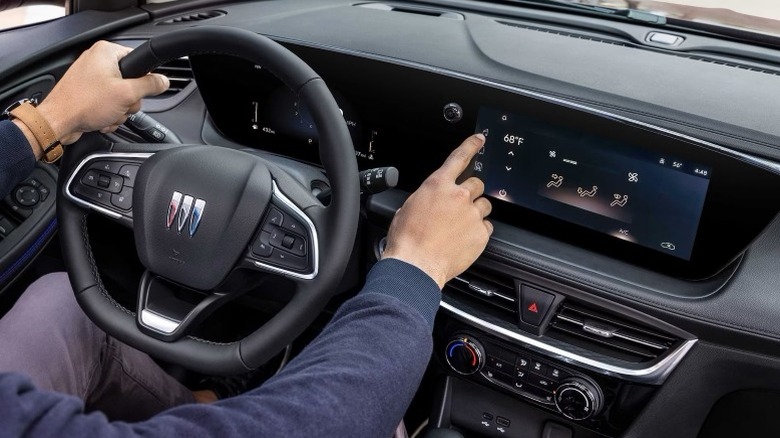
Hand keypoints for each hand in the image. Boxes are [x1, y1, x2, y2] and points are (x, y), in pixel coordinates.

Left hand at [36, 41, 169, 144]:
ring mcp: (91, 77)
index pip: (140, 60)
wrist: (58, 122)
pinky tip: (102, 118)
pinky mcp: (88, 92)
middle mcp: (97, 61)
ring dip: (120, 110)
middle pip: (132, 82)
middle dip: (129, 101)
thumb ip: (150, 86)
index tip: (140, 91)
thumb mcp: (126, 94)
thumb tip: (164, 81)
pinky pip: (109, 103)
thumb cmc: (83, 104)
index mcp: (106, 52)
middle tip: (120, 104)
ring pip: (122, 96)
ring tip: (109, 113)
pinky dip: (109, 114)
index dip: (144, 79)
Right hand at [382, 134, 492, 288]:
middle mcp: (458, 196)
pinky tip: (463, 240)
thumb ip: (426, 198)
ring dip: (475, 212)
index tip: (480, 139)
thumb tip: (431, 200)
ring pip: (484, 205)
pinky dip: (478, 232)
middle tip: (460, 207)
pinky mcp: (480, 234)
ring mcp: (472, 215)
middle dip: (471, 193)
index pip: (459, 158)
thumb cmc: (407, 240)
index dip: (471, 146)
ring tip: (460, 227)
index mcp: (438, 185)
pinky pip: (486, 227)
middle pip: (477, 184)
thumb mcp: (408, 208)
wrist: (416, 266)